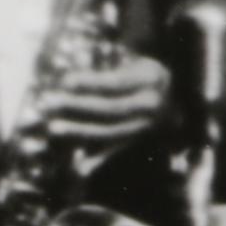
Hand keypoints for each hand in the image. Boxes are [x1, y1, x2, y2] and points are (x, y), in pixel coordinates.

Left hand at [35, 52, 171, 149]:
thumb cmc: (144, 73)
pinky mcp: (141, 139)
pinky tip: (78, 164)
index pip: (115, 82)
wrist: (175, 96)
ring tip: (54, 127)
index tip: (65, 81)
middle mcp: (153, 104)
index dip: (90, 83)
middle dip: (78, 106)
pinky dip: (97, 157)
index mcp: (151, 78)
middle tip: (50, 102)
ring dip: (80, 131)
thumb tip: (73, 77)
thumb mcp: (133, 62)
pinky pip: (115, 149)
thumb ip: (109, 68)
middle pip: (110, 108)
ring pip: (110, 131)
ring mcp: (149, 125)